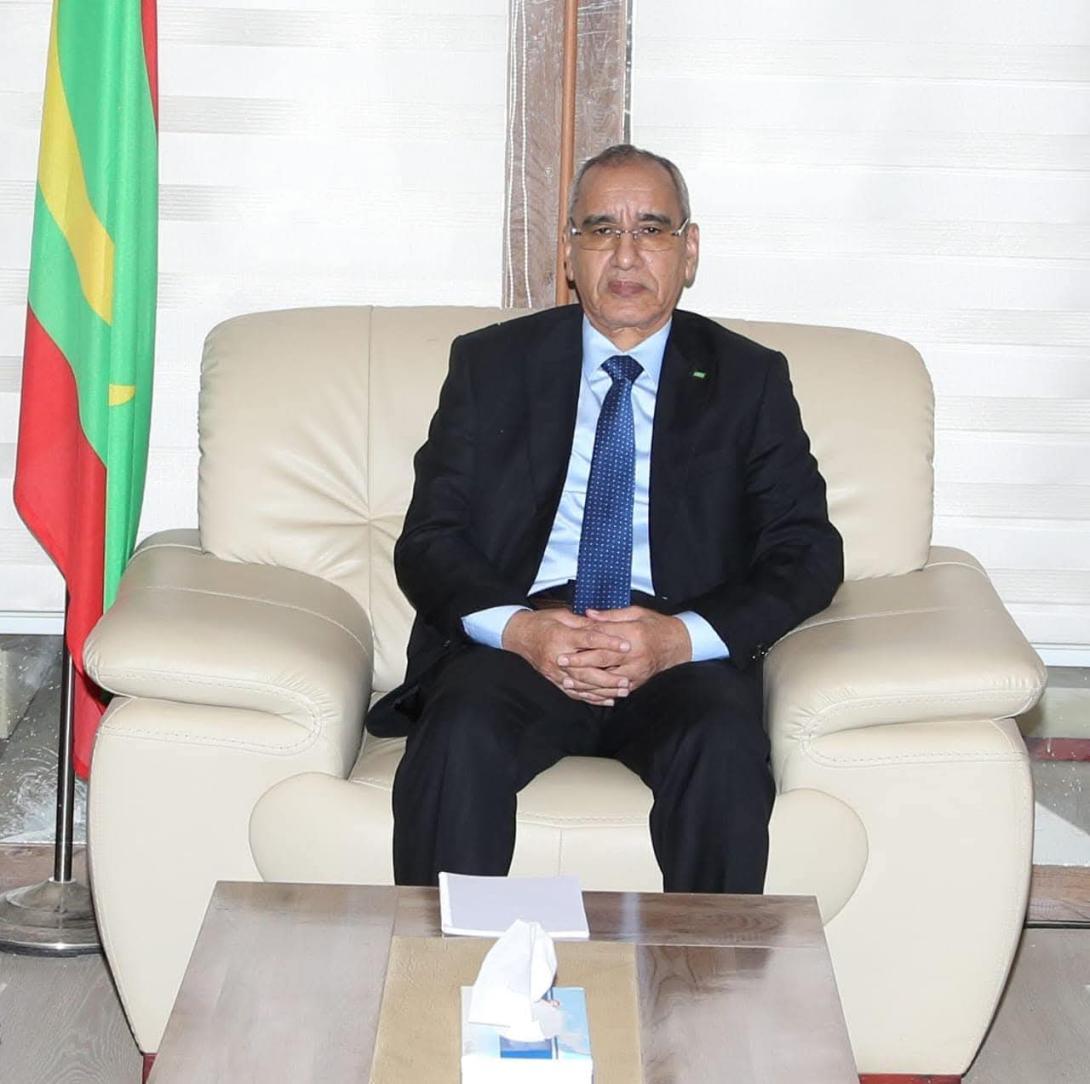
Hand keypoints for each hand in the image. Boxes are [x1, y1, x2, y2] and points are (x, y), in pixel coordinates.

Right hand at [502, 609, 632, 704]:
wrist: (519, 635)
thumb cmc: (541, 623)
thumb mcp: (563, 616)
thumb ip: (584, 623)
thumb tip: (605, 626)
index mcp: (561, 637)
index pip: (589, 640)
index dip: (609, 643)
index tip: (626, 646)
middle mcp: (558, 657)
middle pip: (587, 670)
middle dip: (608, 677)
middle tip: (626, 680)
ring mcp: (555, 672)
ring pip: (582, 685)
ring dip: (604, 691)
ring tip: (621, 692)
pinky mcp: (554, 680)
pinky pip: (574, 693)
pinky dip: (591, 698)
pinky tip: (606, 700)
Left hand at [559, 606, 691, 692]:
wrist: (678, 644)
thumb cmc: (655, 625)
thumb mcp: (636, 612)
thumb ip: (611, 616)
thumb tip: (588, 614)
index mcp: (633, 634)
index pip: (603, 639)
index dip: (583, 643)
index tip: (566, 646)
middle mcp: (635, 654)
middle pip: (602, 660)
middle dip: (579, 663)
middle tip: (561, 663)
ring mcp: (637, 670)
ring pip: (608, 679)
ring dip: (586, 682)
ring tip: (568, 681)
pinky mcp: (638, 681)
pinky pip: (617, 690)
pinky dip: (601, 692)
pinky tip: (587, 692)